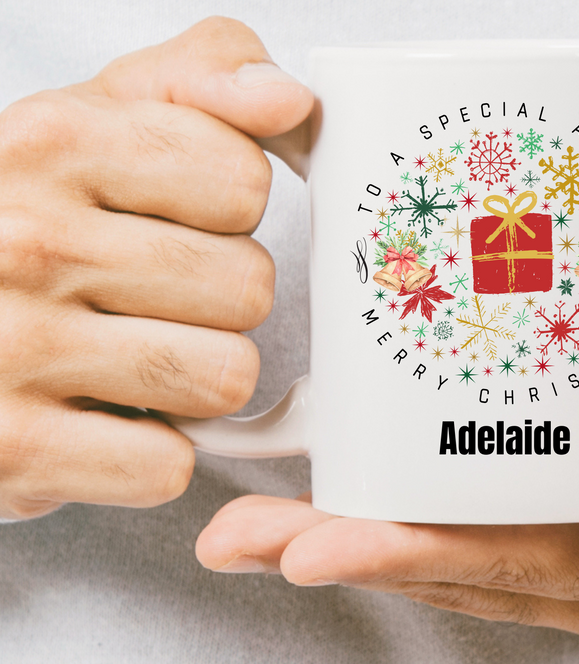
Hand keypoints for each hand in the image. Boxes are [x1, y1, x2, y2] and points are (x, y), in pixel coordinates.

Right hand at [0, 17, 312, 519]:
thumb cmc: (35, 215)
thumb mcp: (103, 118)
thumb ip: (205, 80)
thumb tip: (289, 100)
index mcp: (56, 140)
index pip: (246, 184)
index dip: (229, 212)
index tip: (175, 219)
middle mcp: (25, 240)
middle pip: (249, 287)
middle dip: (219, 300)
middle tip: (147, 297)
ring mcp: (10, 349)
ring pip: (226, 377)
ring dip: (196, 378)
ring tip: (130, 356)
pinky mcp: (13, 452)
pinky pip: (169, 465)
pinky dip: (152, 452)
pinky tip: (104, 419)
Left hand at [196, 354, 578, 652]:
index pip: (496, 570)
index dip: (400, 556)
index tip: (307, 548)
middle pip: (445, 559)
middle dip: (338, 548)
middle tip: (237, 538)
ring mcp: (575, 534)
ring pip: (446, 534)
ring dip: (356, 520)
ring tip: (262, 515)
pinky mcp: (571, 491)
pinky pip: (477, 496)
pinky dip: (411, 489)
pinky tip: (358, 473)